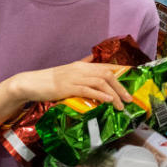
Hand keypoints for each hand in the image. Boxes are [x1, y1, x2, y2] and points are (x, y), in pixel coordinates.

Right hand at [9, 56, 132, 110]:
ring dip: (114, 93)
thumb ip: (81, 67)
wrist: (31, 83)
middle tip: (129, 99)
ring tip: (121, 105)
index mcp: (80, 65)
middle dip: (120, 86)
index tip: (134, 77)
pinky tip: (108, 101)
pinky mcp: (68, 87)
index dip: (121, 71)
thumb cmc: (49, 80)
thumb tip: (92, 61)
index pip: (105, 66)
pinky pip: (88, 90)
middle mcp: (79, 69)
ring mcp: (74, 77)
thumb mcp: (67, 71)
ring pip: (100, 82)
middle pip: (106, 74)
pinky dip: (100, 95)